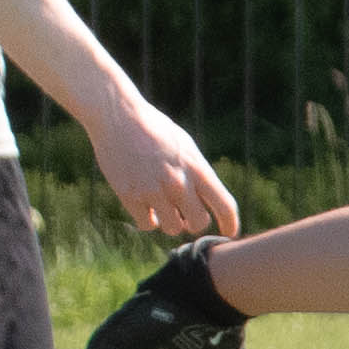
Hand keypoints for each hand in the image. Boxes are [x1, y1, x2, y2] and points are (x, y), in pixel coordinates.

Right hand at [87, 98, 241, 243]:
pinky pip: (147, 224)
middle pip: (198, 222)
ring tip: (164, 210)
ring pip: (172, 227)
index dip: (230, 224)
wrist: (118, 116)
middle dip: (195, 223)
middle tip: (187, 217)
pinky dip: (149, 221)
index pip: (225, 206)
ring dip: (171, 223)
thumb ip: (198, 173)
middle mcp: (178, 182)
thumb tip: (209, 200)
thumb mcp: (186, 147)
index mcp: (197, 168)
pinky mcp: (130, 195)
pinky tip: (147, 211)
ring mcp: (153, 190)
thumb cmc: (154, 129)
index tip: (230, 232)